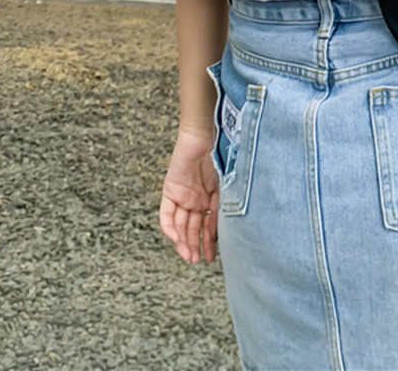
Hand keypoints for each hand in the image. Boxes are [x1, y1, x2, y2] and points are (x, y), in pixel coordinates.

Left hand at [159, 129, 219, 263]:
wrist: (206, 135)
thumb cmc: (222, 155)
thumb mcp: (227, 186)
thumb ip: (225, 206)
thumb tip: (230, 230)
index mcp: (211, 198)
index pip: (208, 225)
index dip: (209, 242)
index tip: (211, 256)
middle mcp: (196, 199)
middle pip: (193, 228)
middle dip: (195, 246)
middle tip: (197, 261)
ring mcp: (183, 195)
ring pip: (181, 224)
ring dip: (183, 241)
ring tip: (188, 255)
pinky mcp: (171, 190)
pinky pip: (167, 214)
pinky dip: (170, 227)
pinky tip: (176, 238)